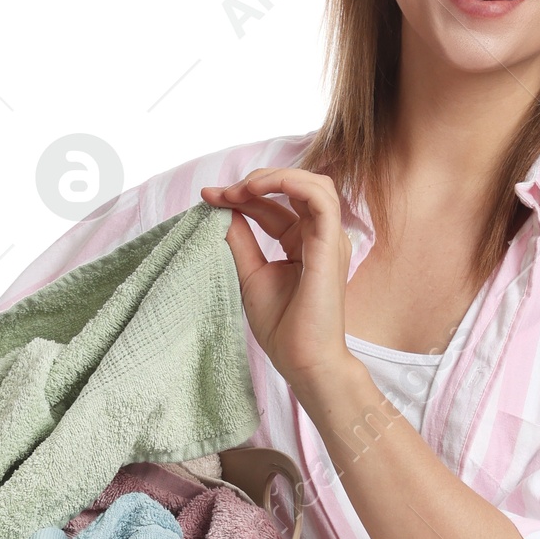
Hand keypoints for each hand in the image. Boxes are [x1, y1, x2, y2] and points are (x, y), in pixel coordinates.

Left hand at [201, 167, 354, 394]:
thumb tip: (222, 210)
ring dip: (273, 178)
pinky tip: (257, 189)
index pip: (274, 206)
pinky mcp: (331, 244)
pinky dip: (289, 183)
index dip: (241, 196)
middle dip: (254, 183)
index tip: (208, 197)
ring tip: (240, 189)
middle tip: (221, 194)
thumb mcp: (250, 275)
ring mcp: (330, 238)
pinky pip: (319, 197)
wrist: (303, 361)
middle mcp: (320, 236)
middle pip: (292, 188)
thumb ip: (241, 240)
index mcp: (303, 243)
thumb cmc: (283, 328)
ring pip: (312, 183)